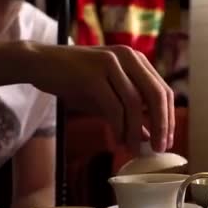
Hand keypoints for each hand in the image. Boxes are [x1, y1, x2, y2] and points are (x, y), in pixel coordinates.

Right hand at [29, 43, 174, 152]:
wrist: (38, 63)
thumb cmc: (75, 81)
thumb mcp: (108, 97)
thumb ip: (129, 113)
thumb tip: (149, 136)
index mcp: (136, 60)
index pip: (163, 91)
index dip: (169, 118)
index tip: (166, 140)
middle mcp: (127, 57)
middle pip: (156, 96)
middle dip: (161, 126)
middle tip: (159, 148)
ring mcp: (110, 63)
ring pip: (136, 103)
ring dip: (138, 131)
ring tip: (136, 150)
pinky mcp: (93, 74)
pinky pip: (114, 107)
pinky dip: (119, 128)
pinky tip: (119, 141)